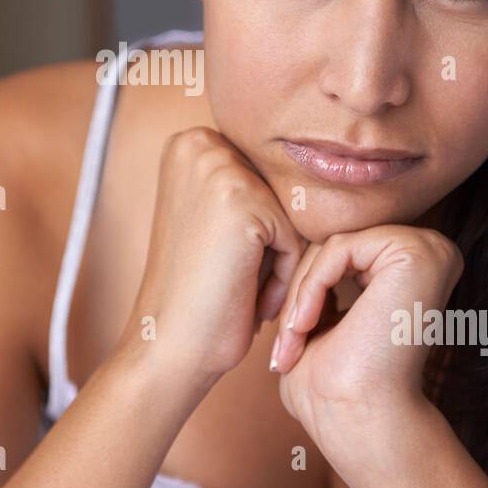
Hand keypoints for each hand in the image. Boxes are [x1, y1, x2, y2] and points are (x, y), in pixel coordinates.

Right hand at [120, 127, 306, 381]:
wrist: (169, 346)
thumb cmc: (196, 291)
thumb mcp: (213, 218)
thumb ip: (248, 184)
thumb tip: (318, 165)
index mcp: (189, 141)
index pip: (267, 177)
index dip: (259, 230)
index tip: (228, 263)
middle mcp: (198, 143)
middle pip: (281, 192)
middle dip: (272, 242)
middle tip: (236, 282)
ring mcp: (218, 168)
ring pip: (291, 215)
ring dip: (279, 260)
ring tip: (244, 292)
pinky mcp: (242, 202)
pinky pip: (295, 237)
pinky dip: (282, 276)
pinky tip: (250, 300)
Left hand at [268, 225, 463, 432]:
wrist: (362, 418)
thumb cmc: (338, 383)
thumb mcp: (323, 318)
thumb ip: (318, 281)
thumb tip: (291, 245)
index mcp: (413, 265)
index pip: (338, 253)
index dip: (303, 290)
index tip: (284, 338)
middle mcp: (430, 250)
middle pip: (335, 246)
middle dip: (297, 292)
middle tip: (282, 344)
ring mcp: (428, 247)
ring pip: (332, 246)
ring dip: (299, 295)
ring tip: (291, 340)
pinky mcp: (416, 251)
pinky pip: (338, 248)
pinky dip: (310, 288)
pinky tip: (303, 327)